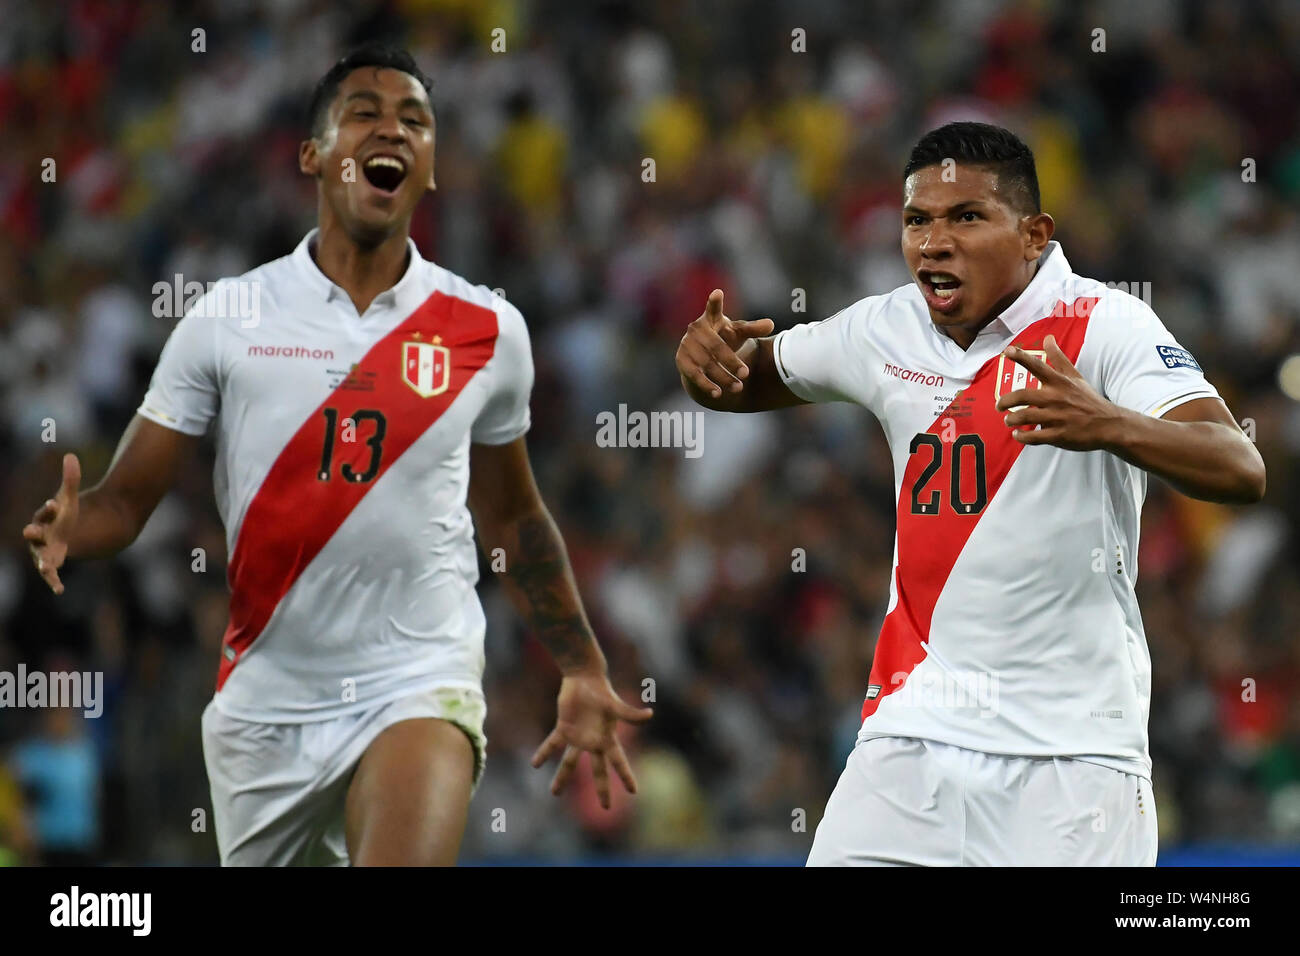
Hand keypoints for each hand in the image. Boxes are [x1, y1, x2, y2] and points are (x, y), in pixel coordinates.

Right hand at [21, 453, 81, 594]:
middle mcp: (40, 537)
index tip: (55, 503)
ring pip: (40, 558)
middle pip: (35, 535)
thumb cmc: (67, 514)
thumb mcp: (71, 498)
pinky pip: (51, 574)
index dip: (48, 509)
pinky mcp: (53, 563)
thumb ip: (70, 479)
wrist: (75, 531)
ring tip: (45, 567)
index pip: (44, 514)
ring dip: (42, 563)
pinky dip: (53, 581)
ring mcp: (45, 551)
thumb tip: (71, 455)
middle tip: (32, 530)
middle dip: (34, 532)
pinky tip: (59, 589)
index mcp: (43, 519)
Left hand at [531, 668, 652, 808]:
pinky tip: (535, 764)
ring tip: (554, 793)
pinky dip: (544, 753)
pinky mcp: (563, 728)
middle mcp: (594, 741)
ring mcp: (578, 737)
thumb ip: (630, 714)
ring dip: (562, 777)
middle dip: (602, 789)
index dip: (626, 776)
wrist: (585, 677)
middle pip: (599, 770)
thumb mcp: (615, 705)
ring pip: (570, 762)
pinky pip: (552, 744)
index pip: (619, 762)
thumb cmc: (602, 691)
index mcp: (607, 738)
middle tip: (606, 808)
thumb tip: (650, 714)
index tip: (634, 792)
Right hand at [676, 289, 774, 398]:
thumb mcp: (738, 333)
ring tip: (738, 387)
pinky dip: (706, 385)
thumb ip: (753, 328)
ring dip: (722, 376)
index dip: (715, 302)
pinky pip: (694, 374)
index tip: (718, 293)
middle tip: (746, 374)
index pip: (713, 309)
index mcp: (712, 319)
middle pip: (715, 346)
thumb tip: (771, 324)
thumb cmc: (723, 339)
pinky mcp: (681, 360)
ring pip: (706, 363)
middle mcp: (696, 329)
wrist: (701, 356)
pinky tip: (718, 393)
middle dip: (731, 361)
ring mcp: (687, 345)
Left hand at [996, 335, 1123, 450]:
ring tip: (1008, 420)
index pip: (1038, 366)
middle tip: (998, 406)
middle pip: (1023, 396)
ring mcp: (1058, 417)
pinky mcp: (1059, 435)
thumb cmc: (1088, 399)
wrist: (1109, 425)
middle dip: (1005, 401)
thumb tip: (1048, 338)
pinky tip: (1018, 435)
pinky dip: (1021, 437)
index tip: (1008, 351)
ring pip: (1025, 417)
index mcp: (1060, 382)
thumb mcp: (1075, 376)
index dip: (1022, 357)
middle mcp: (1056, 398)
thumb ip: (1058, 358)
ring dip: (1011, 420)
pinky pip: (1034, 437)